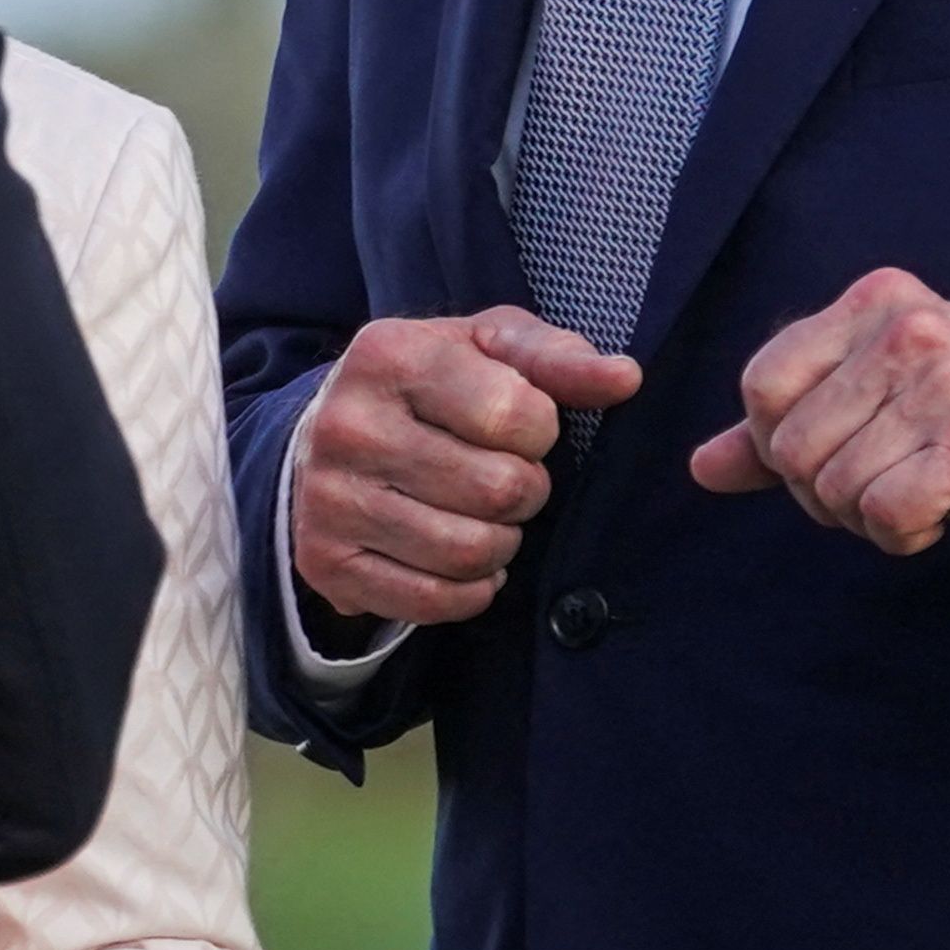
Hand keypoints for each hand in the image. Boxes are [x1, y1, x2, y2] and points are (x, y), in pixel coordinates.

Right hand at [289, 310, 643, 631]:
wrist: (325, 435)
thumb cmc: (430, 386)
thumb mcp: (488, 349)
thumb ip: (558, 358)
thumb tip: (625, 378)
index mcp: (389, 355)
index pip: (516, 415)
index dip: (540, 430)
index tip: (517, 426)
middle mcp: (346, 425)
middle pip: (498, 490)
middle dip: (524, 490)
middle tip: (505, 479)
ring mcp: (328, 499)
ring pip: (468, 552)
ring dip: (500, 542)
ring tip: (483, 516)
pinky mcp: (326, 562)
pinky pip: (434, 600)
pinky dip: (469, 589)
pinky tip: (460, 558)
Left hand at [689, 267, 949, 571]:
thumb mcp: (874, 405)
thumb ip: (781, 430)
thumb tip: (701, 467)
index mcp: (876, 301)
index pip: (762, 383)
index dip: (779, 444)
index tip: (835, 454)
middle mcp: (909, 327)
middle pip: (792, 444)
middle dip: (824, 491)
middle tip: (885, 484)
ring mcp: (946, 381)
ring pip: (834, 485)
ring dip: (868, 516)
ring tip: (920, 493)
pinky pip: (883, 512)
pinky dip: (902, 535)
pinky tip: (941, 514)